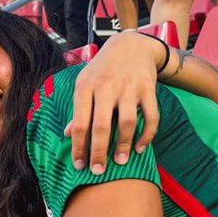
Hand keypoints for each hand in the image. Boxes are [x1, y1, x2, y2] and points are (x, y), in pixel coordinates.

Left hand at [66, 32, 160, 171]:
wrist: (131, 45)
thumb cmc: (101, 70)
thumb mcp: (83, 84)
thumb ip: (77, 109)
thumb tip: (66, 134)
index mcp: (85, 88)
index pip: (79, 123)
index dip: (78, 147)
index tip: (79, 165)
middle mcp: (106, 88)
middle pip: (101, 126)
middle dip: (99, 152)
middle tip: (98, 171)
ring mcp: (128, 88)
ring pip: (126, 122)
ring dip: (124, 145)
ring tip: (121, 162)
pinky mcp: (148, 89)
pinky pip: (150, 116)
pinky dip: (147, 134)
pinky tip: (141, 148)